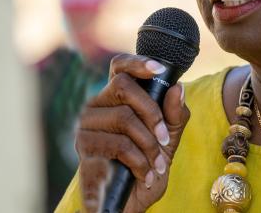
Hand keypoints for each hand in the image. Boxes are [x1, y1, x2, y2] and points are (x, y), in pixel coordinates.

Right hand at [74, 54, 189, 212]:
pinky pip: (119, 146)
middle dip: (152, 114)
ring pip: (124, 118)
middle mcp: (96, 107)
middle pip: (123, 87)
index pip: (120, 67)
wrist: (130, 203)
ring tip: (157, 165)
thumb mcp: (169, 138)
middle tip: (165, 140)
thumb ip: (175, 114)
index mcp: (115, 99)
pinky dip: (140, 162)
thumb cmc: (148, 164)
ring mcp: (86, 128)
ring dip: (149, 146)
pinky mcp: (83, 151)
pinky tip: (146, 175)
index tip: (160, 68)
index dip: (137, 62)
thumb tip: (177, 88)